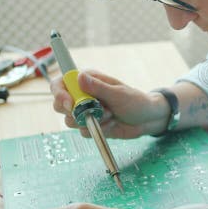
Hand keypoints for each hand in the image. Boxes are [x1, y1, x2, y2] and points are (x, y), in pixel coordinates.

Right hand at [51, 70, 167, 138]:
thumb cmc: (136, 101)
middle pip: (59, 105)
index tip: (70, 104)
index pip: (61, 83)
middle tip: (92, 113)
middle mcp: (83, 96)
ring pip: (70, 121)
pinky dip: (98, 130)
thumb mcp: (119, 94)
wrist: (148, 120)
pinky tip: (112, 124)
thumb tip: (80, 77)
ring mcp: (85, 112)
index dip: (60, 93)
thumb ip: (98, 88)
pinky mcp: (90, 125)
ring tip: (111, 115)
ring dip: (92, 121)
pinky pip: (83, 132)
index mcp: (87, 81)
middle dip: (74, 112)